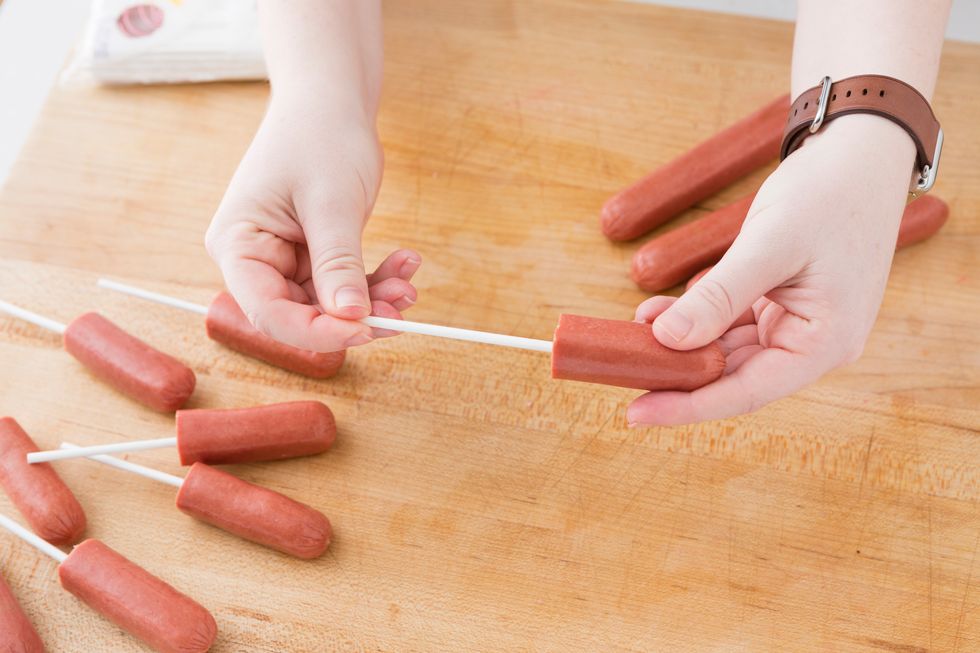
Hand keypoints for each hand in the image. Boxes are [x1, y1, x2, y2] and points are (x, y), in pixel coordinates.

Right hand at [205, 101, 419, 351]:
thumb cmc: (319, 136)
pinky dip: (376, 279)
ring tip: (409, 284)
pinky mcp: (313, 256)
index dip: (316, 331)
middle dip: (353, 317)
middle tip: (401, 311)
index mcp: (238, 245)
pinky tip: (405, 262)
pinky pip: (344, 283)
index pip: (268, 312)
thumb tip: (352, 318)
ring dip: (372, 299)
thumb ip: (338, 263)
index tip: (365, 329)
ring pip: (328, 304)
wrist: (331, 101)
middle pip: (299, 315)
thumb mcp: (331, 202)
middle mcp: (254, 259)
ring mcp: (284, 260)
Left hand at [628, 115, 916, 424]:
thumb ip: (718, 297)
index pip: (745, 392)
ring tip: (633, 332)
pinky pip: (730, 324)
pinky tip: (657, 312)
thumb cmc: (829, 193)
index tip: (635, 413)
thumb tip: (667, 340)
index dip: (687, 406)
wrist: (860, 150)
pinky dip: (696, 319)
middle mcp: (812, 344)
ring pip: (727, 351)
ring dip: (681, 344)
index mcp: (824, 343)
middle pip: (733, 376)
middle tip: (622, 368)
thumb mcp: (768, 245)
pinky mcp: (782, 304)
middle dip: (677, 372)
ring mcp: (797, 325)